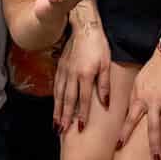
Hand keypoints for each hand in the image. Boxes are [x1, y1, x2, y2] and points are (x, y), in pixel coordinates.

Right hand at [54, 11, 112, 133]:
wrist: (84, 28)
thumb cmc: (98, 45)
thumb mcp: (106, 64)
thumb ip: (104, 84)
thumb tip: (105, 103)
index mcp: (85, 75)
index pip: (83, 100)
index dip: (82, 115)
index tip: (80, 128)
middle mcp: (72, 75)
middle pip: (67, 100)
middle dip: (64, 117)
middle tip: (61, 131)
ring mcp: (64, 71)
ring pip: (59, 94)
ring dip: (57, 110)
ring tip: (55, 123)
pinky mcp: (60, 67)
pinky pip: (56, 86)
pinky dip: (54, 98)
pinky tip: (54, 105)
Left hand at [118, 45, 160, 159]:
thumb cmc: (152, 70)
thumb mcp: (137, 83)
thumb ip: (135, 100)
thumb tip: (130, 114)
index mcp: (140, 99)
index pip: (130, 119)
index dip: (124, 133)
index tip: (119, 147)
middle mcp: (154, 102)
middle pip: (154, 128)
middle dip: (155, 146)